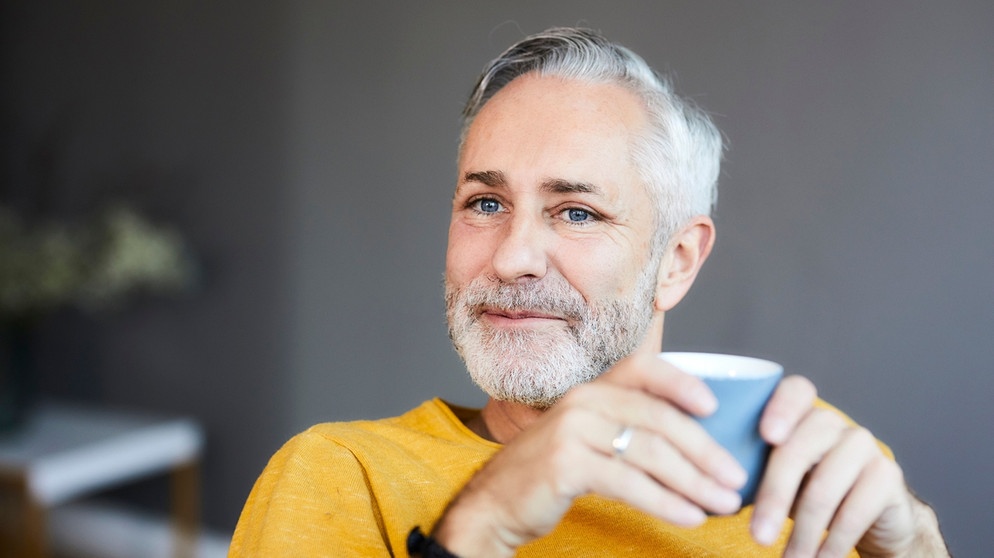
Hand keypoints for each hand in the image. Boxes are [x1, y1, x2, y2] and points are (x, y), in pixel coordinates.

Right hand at [433, 349, 747, 556]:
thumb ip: (624, 430)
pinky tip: (689, 517)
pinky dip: (665, 502)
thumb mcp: (585, 439)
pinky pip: (629, 482)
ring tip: (723, 504)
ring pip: (648, 452)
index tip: (716, 408)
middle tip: (736, 478)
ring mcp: (572, 430)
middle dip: (704, 450)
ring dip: (693, 482)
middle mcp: (582, 401)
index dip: (682, 383)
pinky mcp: (566, 464)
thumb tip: (693, 449)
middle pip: (658, 419)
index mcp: (590, 390)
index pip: (643, 368)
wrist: (495, 503)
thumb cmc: (549, 475)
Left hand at [751, 377, 948, 556]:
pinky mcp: (887, 474)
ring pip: (823, 487)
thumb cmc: (806, 492)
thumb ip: (751, 470)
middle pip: (798, 450)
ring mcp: (863, 446)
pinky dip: (833, 541)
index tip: (766, 436)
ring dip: (803, 533)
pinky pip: (855, 510)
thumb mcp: (778, 478)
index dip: (780, 408)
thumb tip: (710, 490)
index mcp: (801, 414)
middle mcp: (833, 423)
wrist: (870, 518)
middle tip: (758, 537)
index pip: (795, 391)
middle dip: (774, 499)